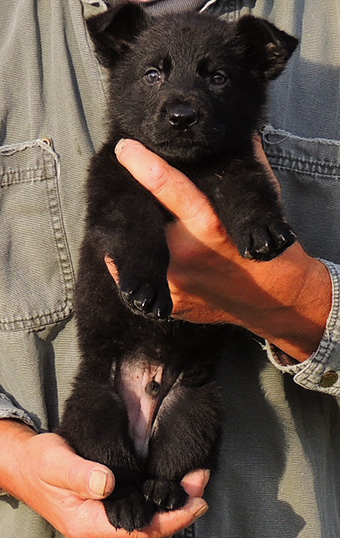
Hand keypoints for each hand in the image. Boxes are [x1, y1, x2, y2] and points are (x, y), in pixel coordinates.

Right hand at [0, 420, 208, 537]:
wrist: (28, 464)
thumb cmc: (40, 464)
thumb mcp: (55, 464)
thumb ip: (79, 474)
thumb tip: (107, 483)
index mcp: (89, 523)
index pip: (136, 532)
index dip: (168, 521)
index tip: (193, 505)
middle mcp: (102, 524)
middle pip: (149, 529)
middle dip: (180, 511)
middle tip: (202, 487)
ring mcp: (107, 515)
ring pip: (148, 519)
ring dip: (173, 502)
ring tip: (196, 482)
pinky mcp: (110, 501)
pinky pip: (140, 505)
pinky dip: (160, 494)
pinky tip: (173, 481)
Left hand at [110, 138, 331, 360]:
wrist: (276, 301)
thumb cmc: (271, 249)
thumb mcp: (265, 203)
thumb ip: (248, 166)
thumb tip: (239, 133)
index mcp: (209, 225)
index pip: (167, 186)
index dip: (141, 163)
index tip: (124, 148)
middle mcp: (186, 253)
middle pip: (141, 219)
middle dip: (127, 201)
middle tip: (119, 188)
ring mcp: (176, 281)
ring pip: (131, 251)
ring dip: (124, 235)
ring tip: (123, 223)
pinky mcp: (171, 301)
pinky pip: (140, 280)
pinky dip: (132, 264)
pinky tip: (131, 254)